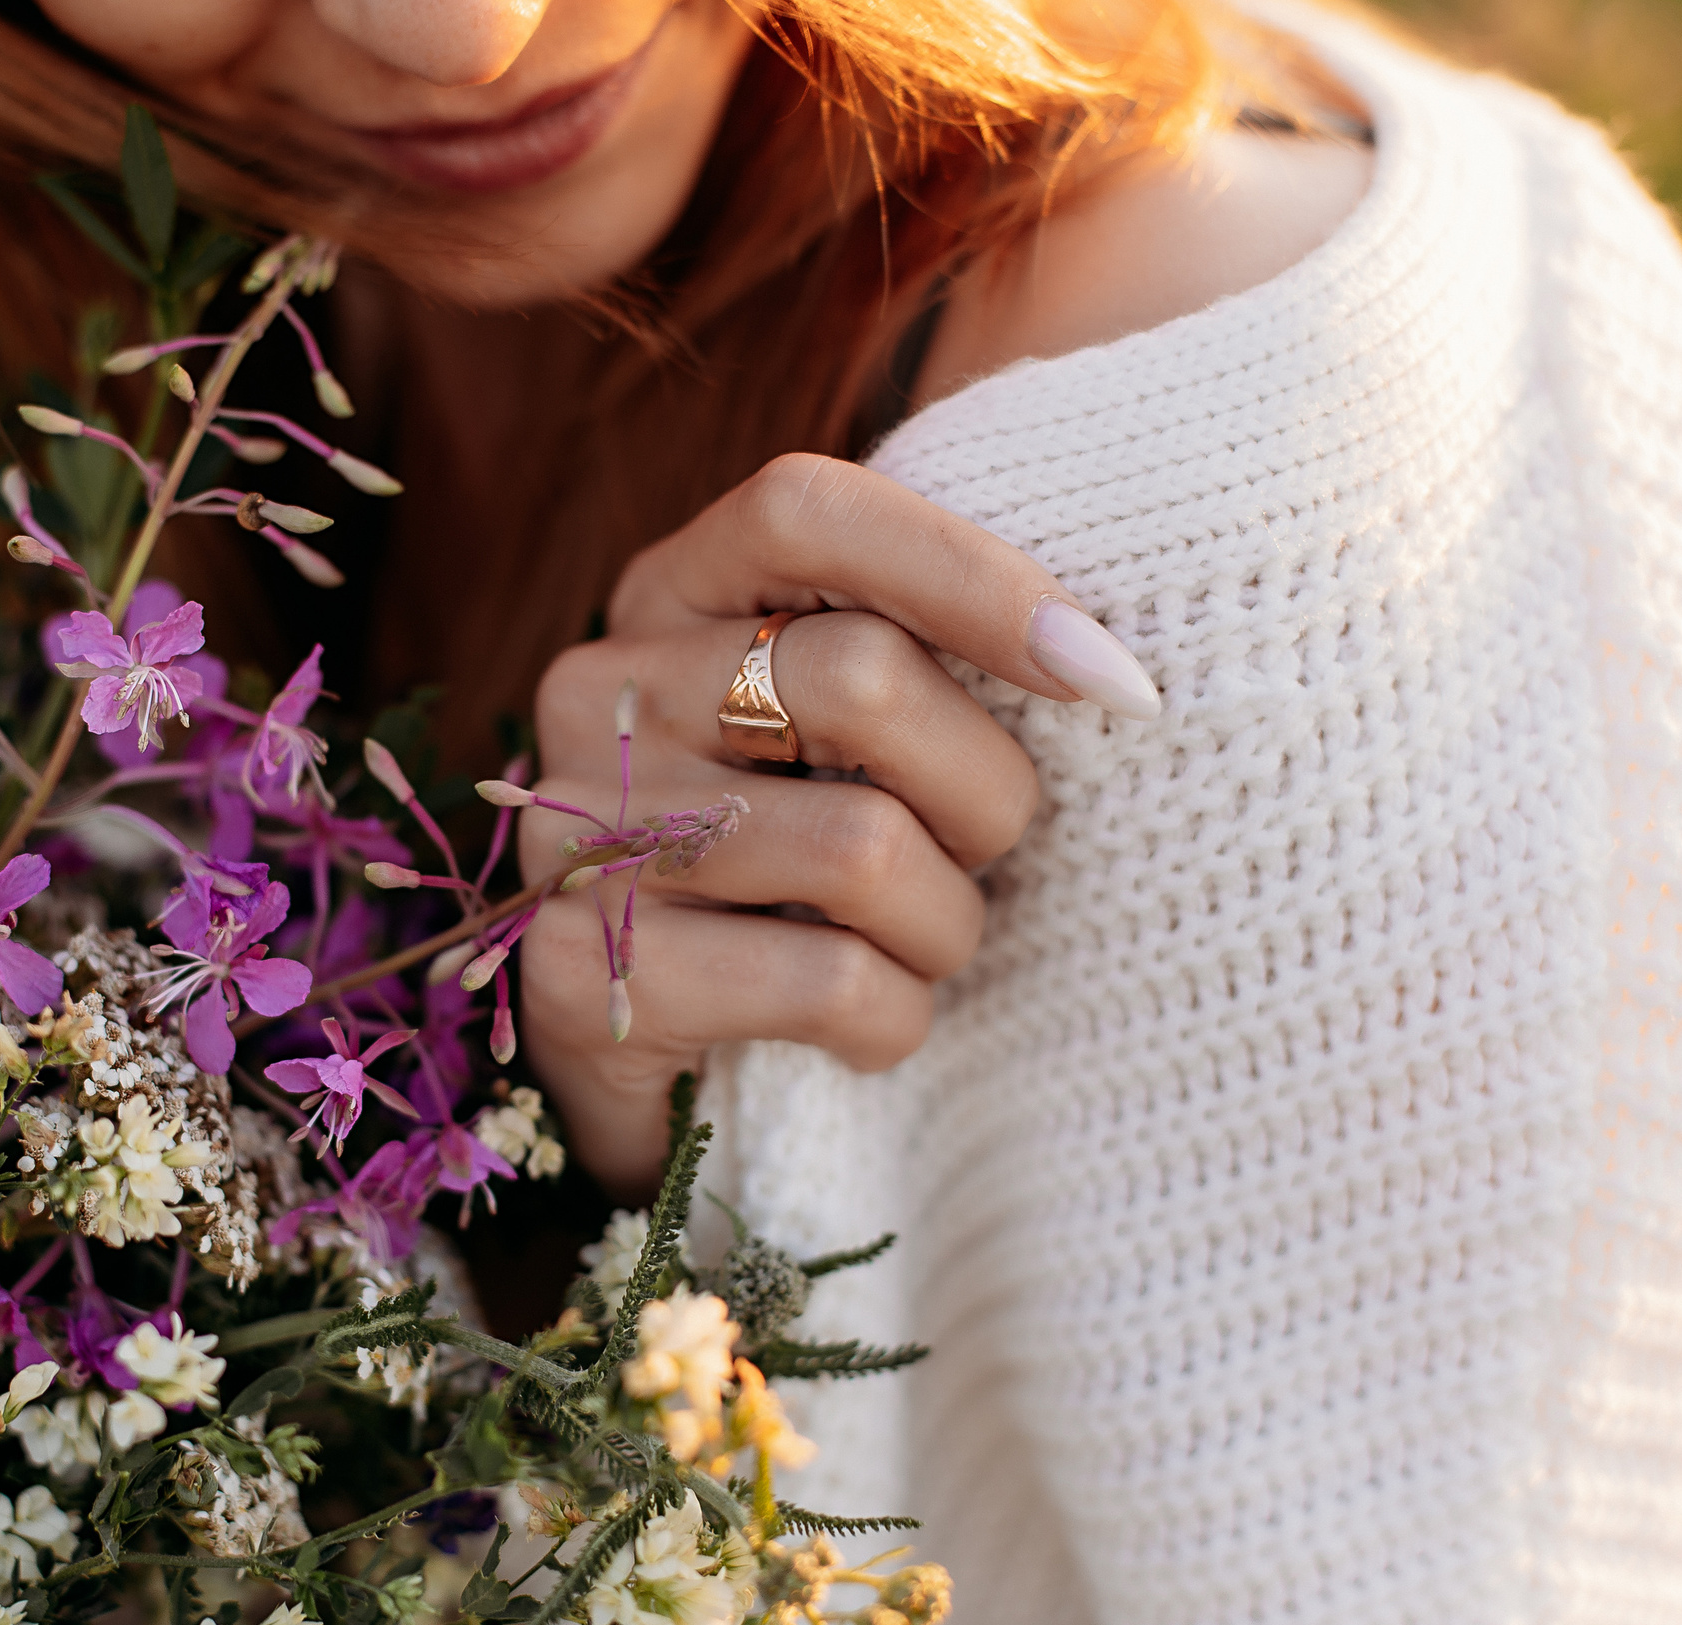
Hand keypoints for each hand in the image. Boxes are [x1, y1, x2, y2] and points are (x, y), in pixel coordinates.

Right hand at [514, 453, 1158, 1196]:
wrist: (633, 1056)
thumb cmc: (785, 867)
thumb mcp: (829, 732)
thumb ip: (912, 649)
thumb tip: (1103, 658)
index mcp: (669, 594)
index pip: (807, 510)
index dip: (970, 574)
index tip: (1105, 674)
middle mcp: (602, 692)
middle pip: (864, 680)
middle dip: (985, 792)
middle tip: (983, 855)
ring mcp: (576, 829)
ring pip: (863, 848)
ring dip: (946, 923)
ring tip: (920, 946)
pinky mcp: (579, 971)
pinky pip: (828, 981)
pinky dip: (895, 1017)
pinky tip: (872, 1023)